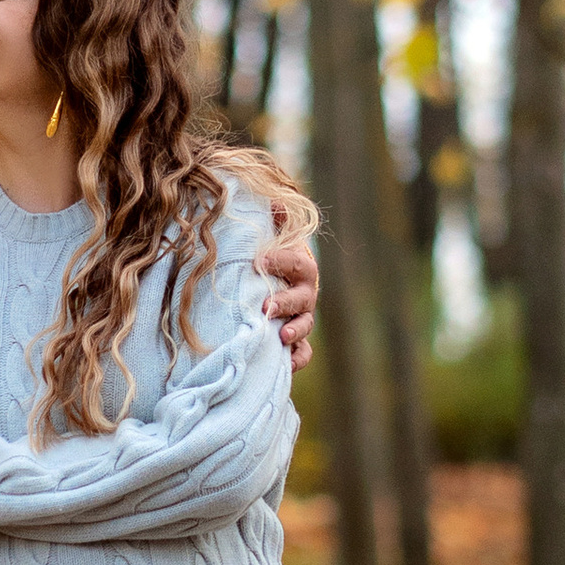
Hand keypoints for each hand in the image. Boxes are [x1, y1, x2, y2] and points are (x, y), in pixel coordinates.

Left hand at [258, 232, 318, 369]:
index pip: (297, 262)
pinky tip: (286, 363)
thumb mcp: (269, 235)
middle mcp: (304, 293)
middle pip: (302, 297)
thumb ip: (273, 219)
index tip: (260, 260)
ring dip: (295, 331)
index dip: (282, 261)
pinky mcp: (295, 341)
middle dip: (285, 302)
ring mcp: (301, 318)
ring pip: (304, 325)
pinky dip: (297, 359)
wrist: (272, 283)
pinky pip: (303, 353)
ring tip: (281, 336)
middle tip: (265, 306)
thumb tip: (274, 200)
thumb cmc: (268, 257)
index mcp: (299, 267)